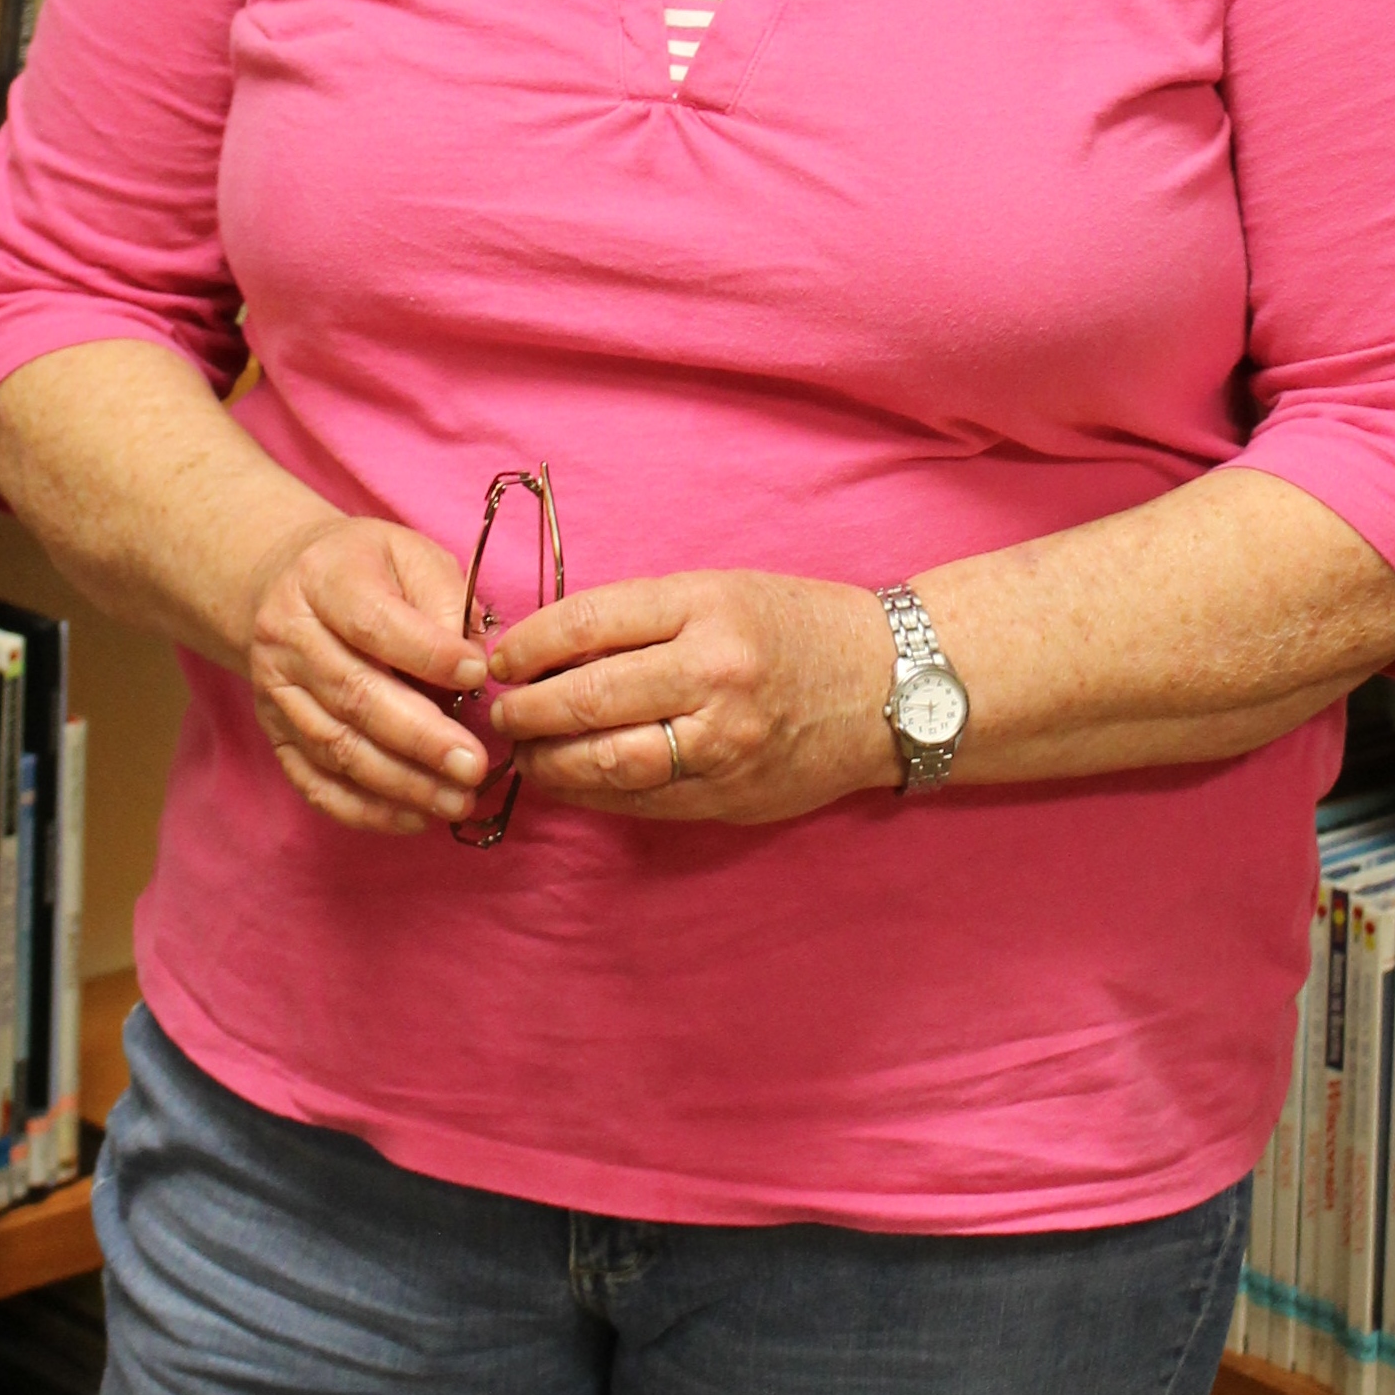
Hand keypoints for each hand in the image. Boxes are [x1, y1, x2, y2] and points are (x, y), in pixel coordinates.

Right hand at [246, 513, 492, 835]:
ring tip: (457, 800)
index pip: (373, 623)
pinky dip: (366, 809)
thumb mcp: (411, 556)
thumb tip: (477, 663)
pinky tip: (416, 817)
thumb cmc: (369, 572)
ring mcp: (276, 692)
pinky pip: (316, 782)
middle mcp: (288, 637)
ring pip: (337, 747)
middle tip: (474, 766)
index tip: (478, 674)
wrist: (287, 585)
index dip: (428, 654)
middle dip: (421, 738)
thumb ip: (446, 600)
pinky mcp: (276, 735)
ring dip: (402, 783)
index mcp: (323, 580)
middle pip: (354, 695)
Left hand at [485, 571, 901, 826]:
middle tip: (500, 712)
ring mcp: (723, 743)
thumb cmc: (798, 628)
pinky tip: (568, 781)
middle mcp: (713, 675)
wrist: (893, 687)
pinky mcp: (729, 794)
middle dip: (525, 711)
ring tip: (525, 752)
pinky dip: (590, 794)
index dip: (528, 645)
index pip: (588, 624)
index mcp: (707, 608)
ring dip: (548, 761)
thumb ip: (642, 620)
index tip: (501, 658)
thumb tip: (547, 650)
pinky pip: (639, 801)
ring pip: (605, 761)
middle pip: (587, 699)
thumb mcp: (721, 593)